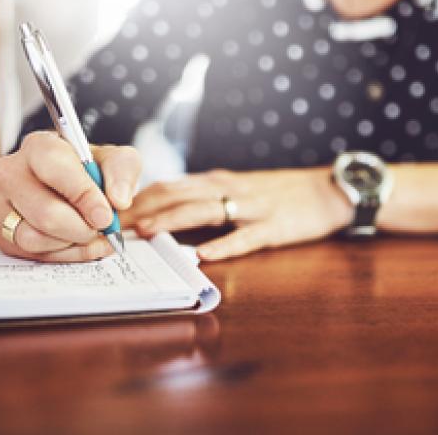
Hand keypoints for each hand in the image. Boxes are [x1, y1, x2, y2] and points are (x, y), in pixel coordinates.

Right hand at [0, 131, 140, 261]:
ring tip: (88, 234)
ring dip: (70, 243)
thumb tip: (118, 199)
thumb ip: (123, 173)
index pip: (54, 170)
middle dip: (81, 229)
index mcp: (39, 146)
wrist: (75, 188)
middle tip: (100, 229)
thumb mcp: (118, 162)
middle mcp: (9, 171)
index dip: (83, 196)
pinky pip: (28, 254)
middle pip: (44, 213)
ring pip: (33, 239)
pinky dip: (59, 254)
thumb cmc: (92, 172)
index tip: (105, 215)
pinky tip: (74, 242)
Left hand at [123, 168, 353, 260]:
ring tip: (146, 232)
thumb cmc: (281, 193)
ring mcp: (252, 207)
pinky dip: (224, 245)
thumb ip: (207, 197)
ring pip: (205, 210)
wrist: (328, 191)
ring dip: (173, 220)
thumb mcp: (239, 189)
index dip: (137, 198)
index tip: (109, 211)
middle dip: (143, 209)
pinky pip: (246, 237)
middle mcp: (230, 189)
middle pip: (179, 195)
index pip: (170, 185)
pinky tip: (204, 255)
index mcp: (219, 181)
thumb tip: (167, 210)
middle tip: (113, 225)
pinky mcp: (274, 226)